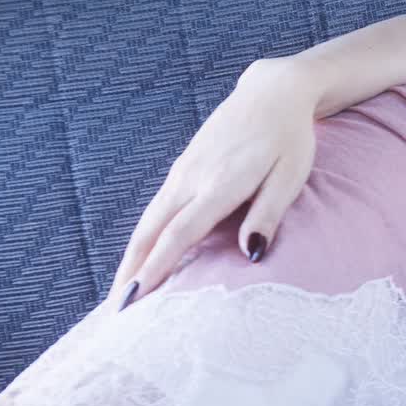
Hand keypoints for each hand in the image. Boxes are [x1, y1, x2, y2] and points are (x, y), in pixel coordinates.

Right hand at [109, 57, 321, 310]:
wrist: (273, 92)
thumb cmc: (290, 138)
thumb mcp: (290, 176)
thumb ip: (268, 214)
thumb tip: (250, 254)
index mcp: (219, 184)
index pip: (178, 235)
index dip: (155, 269)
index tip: (135, 300)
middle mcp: (191, 178)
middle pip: (150, 232)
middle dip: (130, 272)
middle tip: (114, 313)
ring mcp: (182, 171)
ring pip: (147, 221)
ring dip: (131, 257)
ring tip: (120, 293)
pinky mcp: (182, 167)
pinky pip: (155, 209)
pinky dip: (143, 237)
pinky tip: (140, 256)